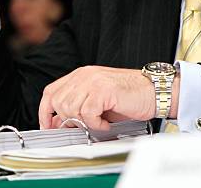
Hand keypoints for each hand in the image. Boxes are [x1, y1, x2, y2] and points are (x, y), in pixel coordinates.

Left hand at [38, 66, 179, 130]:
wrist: (155, 91)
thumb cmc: (130, 96)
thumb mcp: (99, 101)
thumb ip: (77, 108)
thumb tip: (59, 123)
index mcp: (81, 75)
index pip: (51, 91)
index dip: (45, 111)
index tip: (48, 125)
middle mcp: (85, 75)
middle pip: (58, 102)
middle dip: (68, 120)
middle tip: (85, 126)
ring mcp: (93, 80)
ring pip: (70, 108)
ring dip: (84, 122)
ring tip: (100, 123)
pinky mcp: (103, 89)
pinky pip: (87, 113)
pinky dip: (96, 124)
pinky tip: (107, 124)